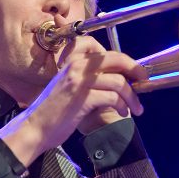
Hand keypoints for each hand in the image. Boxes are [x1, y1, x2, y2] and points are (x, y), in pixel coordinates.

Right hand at [0, 36, 146, 166]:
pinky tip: (122, 113)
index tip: (132, 70)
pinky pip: (113, 97)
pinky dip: (122, 105)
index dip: (122, 58)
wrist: (35, 128)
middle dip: (135, 70)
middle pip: (116, 59)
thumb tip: (119, 78)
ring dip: (132, 96)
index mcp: (72, 60)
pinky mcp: (83, 98)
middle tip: (143, 81)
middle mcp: (76, 66)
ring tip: (135, 108)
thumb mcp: (70, 86)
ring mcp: (79, 81)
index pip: (103, 49)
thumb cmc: (54, 111)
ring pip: (119, 81)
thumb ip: (89, 78)